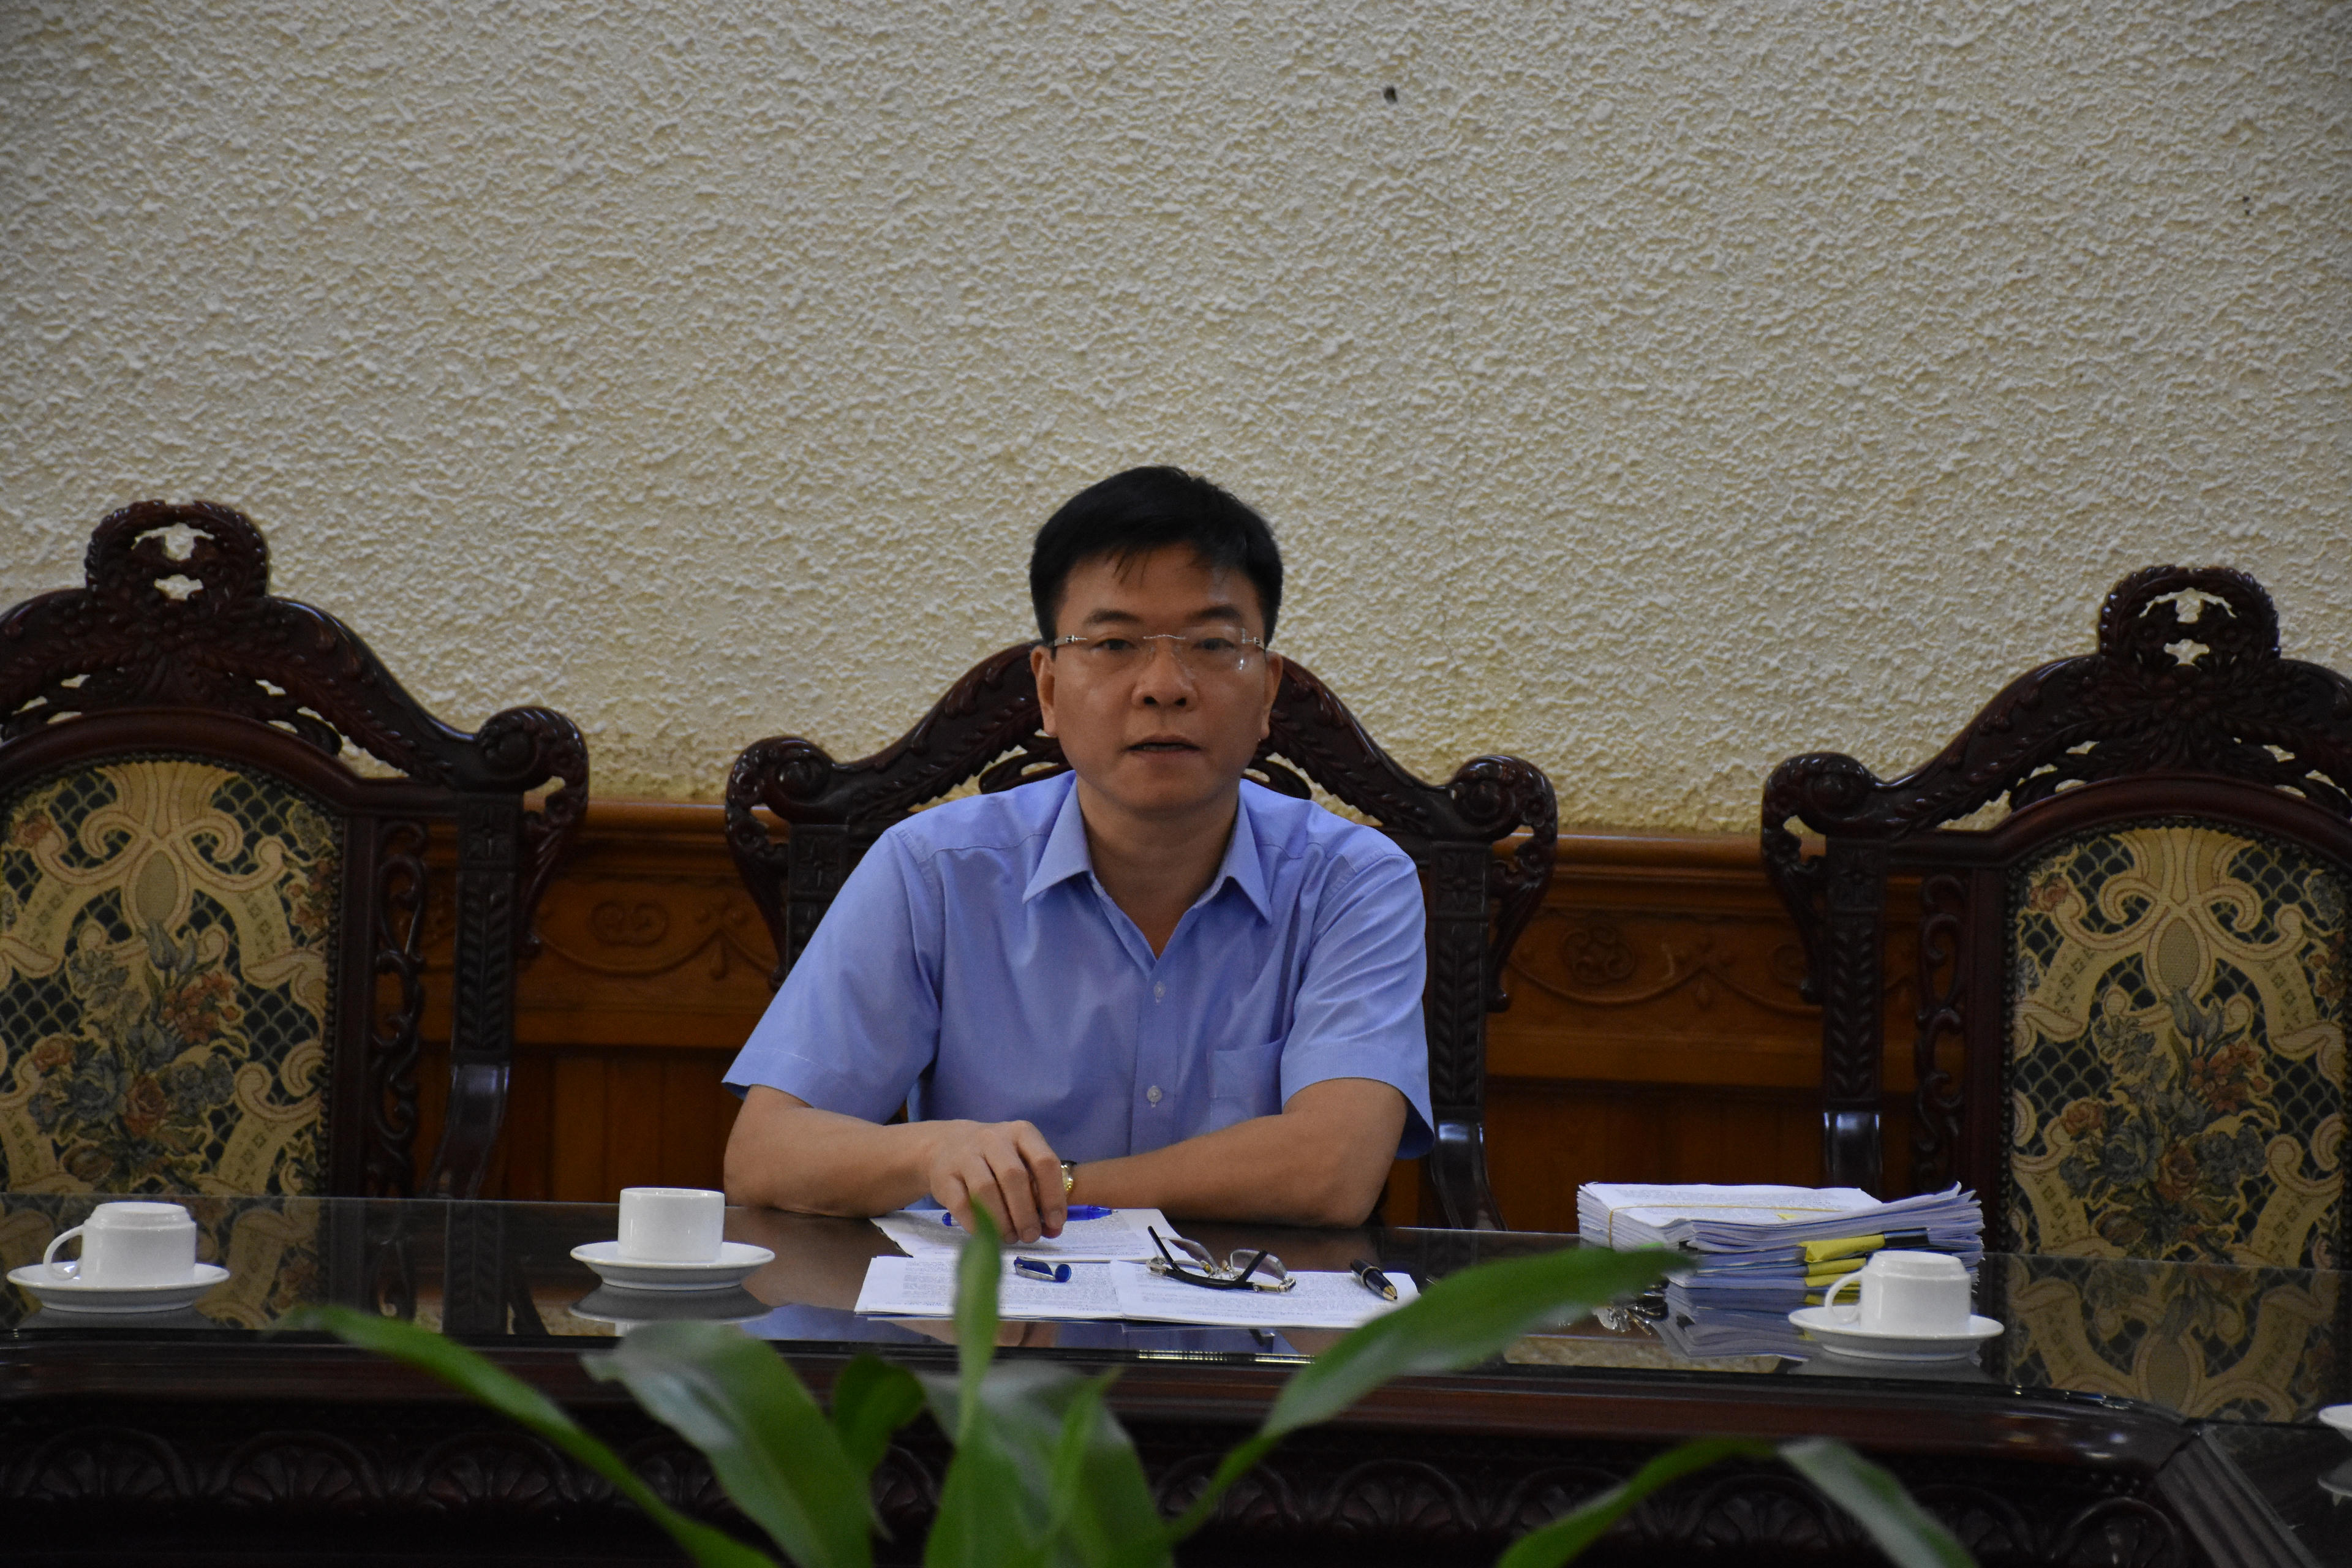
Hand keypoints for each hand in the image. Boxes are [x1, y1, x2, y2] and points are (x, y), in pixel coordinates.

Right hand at [922, 1119, 1065, 1242]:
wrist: (945, 1144)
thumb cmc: (995, 1158)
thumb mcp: (1021, 1161)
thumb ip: (1040, 1192)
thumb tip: (1053, 1228)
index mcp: (1021, 1133)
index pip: (1045, 1162)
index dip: (1052, 1196)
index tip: (1055, 1223)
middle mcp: (994, 1139)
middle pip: (1014, 1176)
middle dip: (1026, 1213)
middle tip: (1031, 1236)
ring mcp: (966, 1155)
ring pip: (986, 1190)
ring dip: (1001, 1220)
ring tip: (1010, 1237)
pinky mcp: (945, 1175)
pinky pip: (962, 1203)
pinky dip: (977, 1224)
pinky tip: (987, 1235)